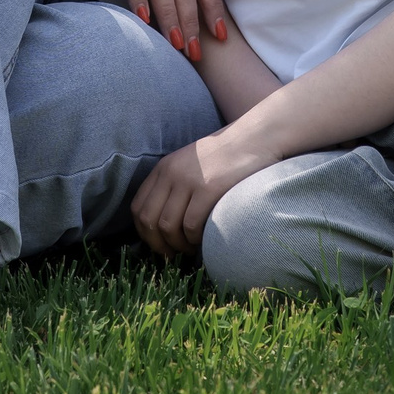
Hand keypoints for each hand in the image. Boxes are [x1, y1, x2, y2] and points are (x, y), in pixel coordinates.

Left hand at [130, 134, 267, 257]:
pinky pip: (191, 225)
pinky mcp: (209, 188)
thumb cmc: (226, 157)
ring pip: (168, 226)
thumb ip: (174, 185)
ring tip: (191, 249)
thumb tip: (164, 224)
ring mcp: (189, 180)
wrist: (255, 137)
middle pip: (149, 220)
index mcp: (163, 168)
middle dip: (158, 245)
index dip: (145, 234)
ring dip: (178, 246)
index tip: (159, 245)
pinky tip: (204, 241)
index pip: (138, 208)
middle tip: (173, 256)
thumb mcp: (191, 164)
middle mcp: (171, 173)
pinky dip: (194, 240)